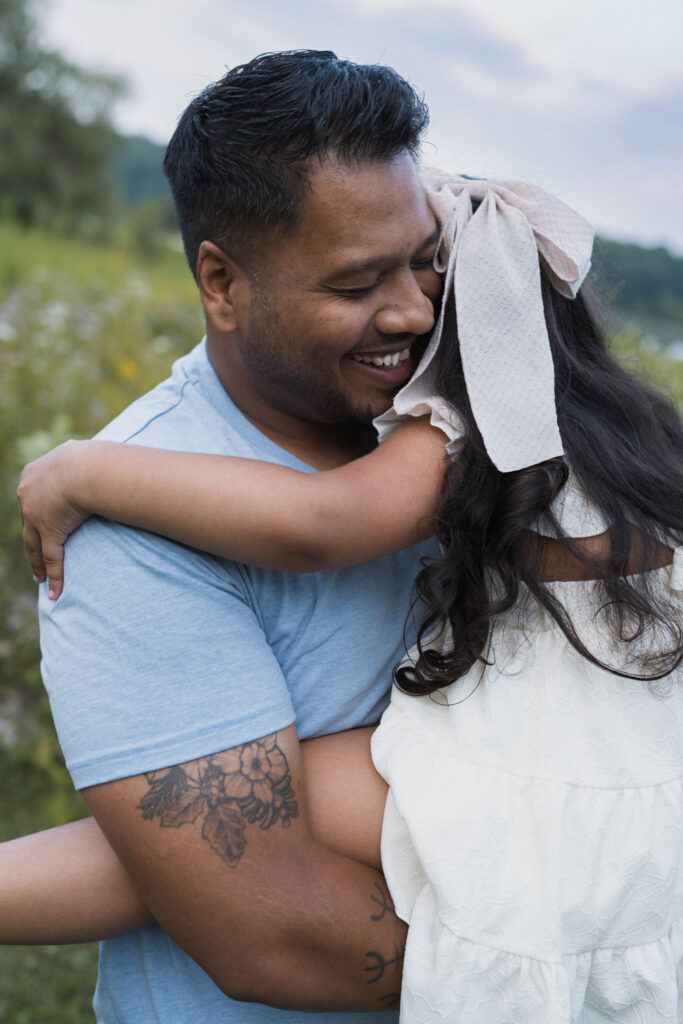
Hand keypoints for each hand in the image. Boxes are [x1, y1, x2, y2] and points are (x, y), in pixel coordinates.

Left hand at [16, 440, 88, 599]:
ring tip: (39, 578)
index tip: (37, 521)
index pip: (30, 498)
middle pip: (28, 525)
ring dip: (36, 563)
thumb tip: (93, 458)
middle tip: (34, 555)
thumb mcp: (77, 453)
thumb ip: (78, 460)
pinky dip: (53, 576)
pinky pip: (52, 559)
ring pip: (34, 546)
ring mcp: (35, 517)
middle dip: (32, 541)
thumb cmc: (86, 458)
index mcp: (31, 475)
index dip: (33, 512)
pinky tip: (54, 593)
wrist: (84, 468)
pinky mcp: (49, 533)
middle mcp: (27, 497)